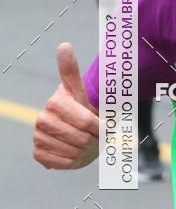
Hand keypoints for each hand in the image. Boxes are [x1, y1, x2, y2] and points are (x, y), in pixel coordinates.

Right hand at [33, 43, 98, 169]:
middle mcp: (42, 120)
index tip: (104, 126)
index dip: (100, 127)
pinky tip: (73, 151)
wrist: (75, 130)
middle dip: (94, 140)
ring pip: (74, 153)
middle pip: (82, 139)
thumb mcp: (81, 90)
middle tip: (94, 136)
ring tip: (85, 143)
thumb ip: (72, 69)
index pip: (86, 122)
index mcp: (55, 103)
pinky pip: (63, 163)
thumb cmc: (82, 108)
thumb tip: (64, 45)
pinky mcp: (38, 154)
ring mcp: (38, 138)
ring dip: (85, 152)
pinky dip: (73, 161)